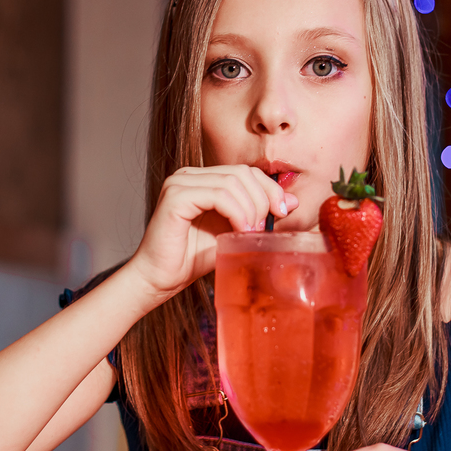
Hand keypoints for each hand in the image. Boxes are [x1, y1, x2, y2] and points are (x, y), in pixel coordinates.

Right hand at [126, 165, 298, 304]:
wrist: (159, 280)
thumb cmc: (191, 259)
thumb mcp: (234, 234)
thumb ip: (258, 216)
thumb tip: (291, 202)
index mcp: (202, 179)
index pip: (246, 171)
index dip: (269, 188)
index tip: (282, 213)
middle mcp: (189, 175)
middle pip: (242, 173)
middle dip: (263, 199)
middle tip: (264, 228)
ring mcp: (180, 183)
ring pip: (232, 182)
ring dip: (250, 209)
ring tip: (250, 234)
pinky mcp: (175, 197)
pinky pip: (218, 195)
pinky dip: (236, 212)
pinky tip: (239, 231)